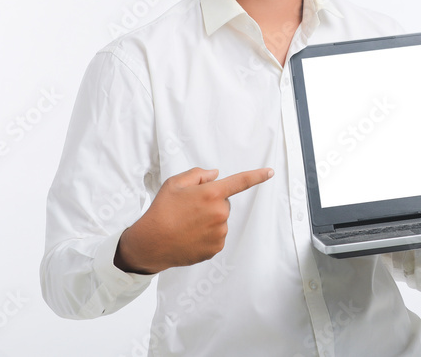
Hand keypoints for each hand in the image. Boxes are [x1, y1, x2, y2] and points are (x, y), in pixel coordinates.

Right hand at [114, 166, 272, 274]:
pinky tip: (190, 236)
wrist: (151, 243)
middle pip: (223, 203)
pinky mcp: (216, 248)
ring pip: (220, 221)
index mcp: (211, 193)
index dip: (257, 176)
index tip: (270, 172)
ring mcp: (219, 232)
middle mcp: (220, 213)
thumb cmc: (161, 210)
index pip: (240, 182)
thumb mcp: (175, 184)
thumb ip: (198, 175)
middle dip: (211, 203)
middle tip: (189, 210)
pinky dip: (207, 235)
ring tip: (187, 224)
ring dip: (209, 220)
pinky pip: (217, 236)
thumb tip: (215, 175)